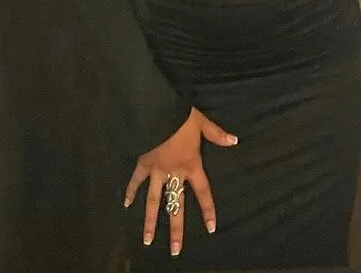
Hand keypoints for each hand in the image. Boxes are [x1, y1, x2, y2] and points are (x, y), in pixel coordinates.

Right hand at [123, 107, 237, 255]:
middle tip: (175, 250)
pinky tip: (125, 204)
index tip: (211, 228)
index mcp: (191, 165)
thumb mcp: (202, 123)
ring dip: (150, 221)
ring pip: (153, 201)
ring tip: (147, 240)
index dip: (208, 210)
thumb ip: (217, 135)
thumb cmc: (182, 118)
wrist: (159, 111)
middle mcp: (175, 173)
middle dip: (176, 229)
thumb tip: (234, 141)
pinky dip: (130, 191)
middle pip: (176, 205)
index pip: (203, 192)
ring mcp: (157, 171)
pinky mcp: (144, 164)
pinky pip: (136, 180)